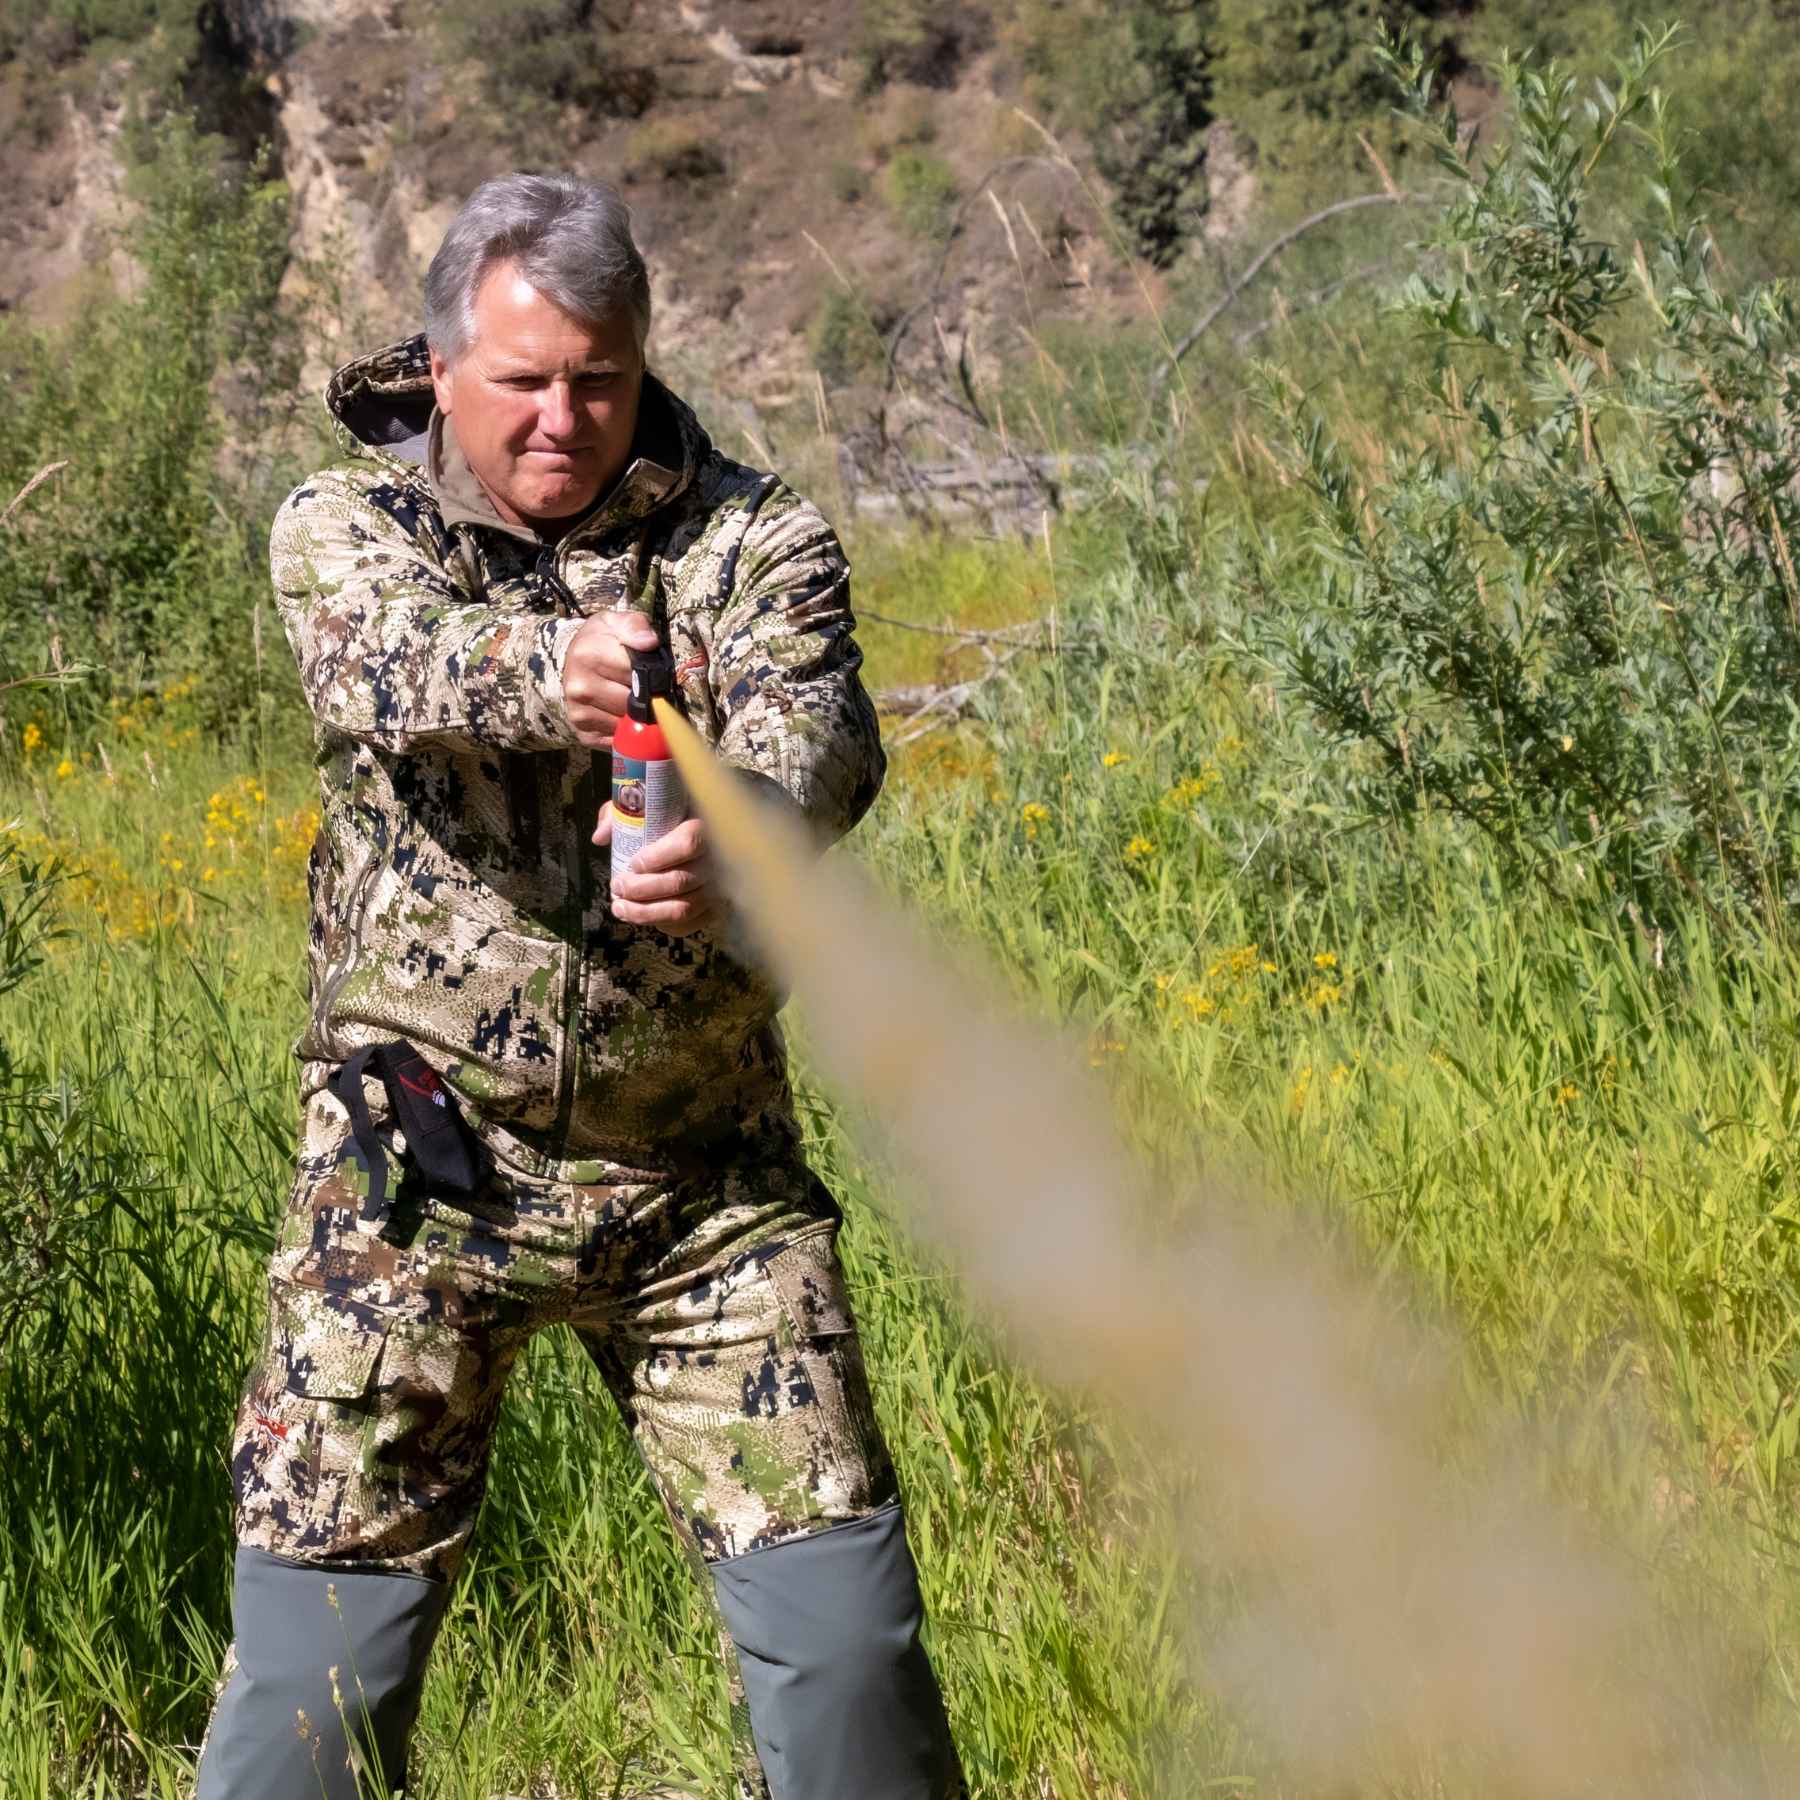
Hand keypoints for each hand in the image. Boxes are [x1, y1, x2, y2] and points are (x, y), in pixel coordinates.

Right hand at [562, 609, 660, 749]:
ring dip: (637, 716)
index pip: (639, 675)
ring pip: (629, 724)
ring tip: (632, 698)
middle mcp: (581, 688)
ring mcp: (580, 714)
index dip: (651, 674)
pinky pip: (619, 740)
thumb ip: (634, 626)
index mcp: (589, 656)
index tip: (651, 671)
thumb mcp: (614, 622)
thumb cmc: (599, 641)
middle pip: (635, 704)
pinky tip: (622, 714)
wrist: (567, 661)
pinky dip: (627, 731)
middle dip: (646, 697)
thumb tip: (649, 642)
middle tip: (644, 687)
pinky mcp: (584, 734)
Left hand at [596, 810, 727, 936]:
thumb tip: (601, 837)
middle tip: (617, 886)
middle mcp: (718, 859)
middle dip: (641, 889)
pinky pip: (690, 924)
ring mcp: (719, 887)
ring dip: (645, 912)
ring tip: (619, 907)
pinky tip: (644, 916)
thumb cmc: (669, 816)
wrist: (703, 832)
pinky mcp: (715, 908)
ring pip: (683, 908)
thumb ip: (622, 814)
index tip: (632, 863)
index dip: (657, 858)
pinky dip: (664, 924)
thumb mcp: (646, 805)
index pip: (688, 844)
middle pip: (680, 881)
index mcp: (706, 826)